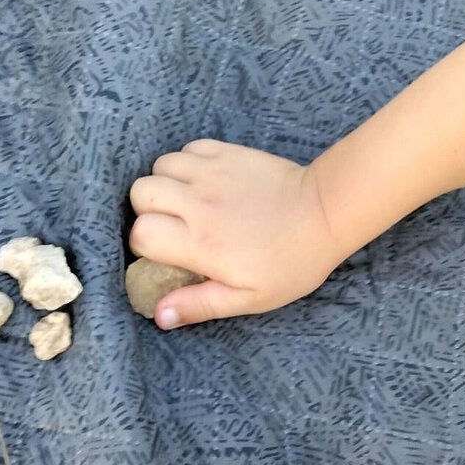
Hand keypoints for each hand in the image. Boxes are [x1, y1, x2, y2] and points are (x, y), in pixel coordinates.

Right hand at [129, 139, 345, 328]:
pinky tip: (205, 181)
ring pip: (159, 165)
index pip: (141, 233)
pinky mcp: (228, 152)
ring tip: (187, 201)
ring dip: (165, 183)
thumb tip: (159, 316)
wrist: (324, 213)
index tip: (165, 253)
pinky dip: (187, 162)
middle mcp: (198, 203)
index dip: (144, 245)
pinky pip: (187, 148)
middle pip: (140, 192)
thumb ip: (200, 305)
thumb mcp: (249, 298)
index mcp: (201, 242)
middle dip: (147, 210)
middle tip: (172, 224)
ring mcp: (212, 173)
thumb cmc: (291, 262)